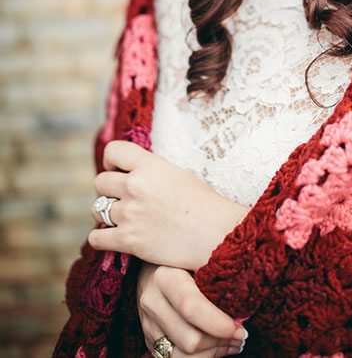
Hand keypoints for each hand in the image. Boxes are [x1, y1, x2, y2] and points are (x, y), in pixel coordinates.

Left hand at [88, 141, 249, 270]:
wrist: (215, 233)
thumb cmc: (203, 203)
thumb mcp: (177, 173)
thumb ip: (152, 170)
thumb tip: (133, 170)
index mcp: (149, 165)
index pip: (112, 151)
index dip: (111, 161)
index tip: (117, 170)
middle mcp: (135, 186)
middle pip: (100, 182)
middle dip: (109, 190)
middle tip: (121, 199)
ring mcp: (130, 213)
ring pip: (97, 209)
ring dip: (106, 214)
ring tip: (122, 218)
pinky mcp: (128, 240)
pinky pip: (97, 238)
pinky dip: (102, 239)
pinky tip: (113, 238)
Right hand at [137, 263, 247, 356]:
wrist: (155, 262)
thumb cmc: (186, 256)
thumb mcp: (198, 254)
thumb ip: (218, 267)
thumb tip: (250, 284)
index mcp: (165, 277)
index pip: (191, 307)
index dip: (218, 323)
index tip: (239, 326)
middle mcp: (152, 301)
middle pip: (190, 340)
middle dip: (221, 342)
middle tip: (241, 334)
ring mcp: (148, 322)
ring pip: (182, 356)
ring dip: (213, 353)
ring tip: (233, 342)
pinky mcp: (149, 337)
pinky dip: (202, 356)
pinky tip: (217, 345)